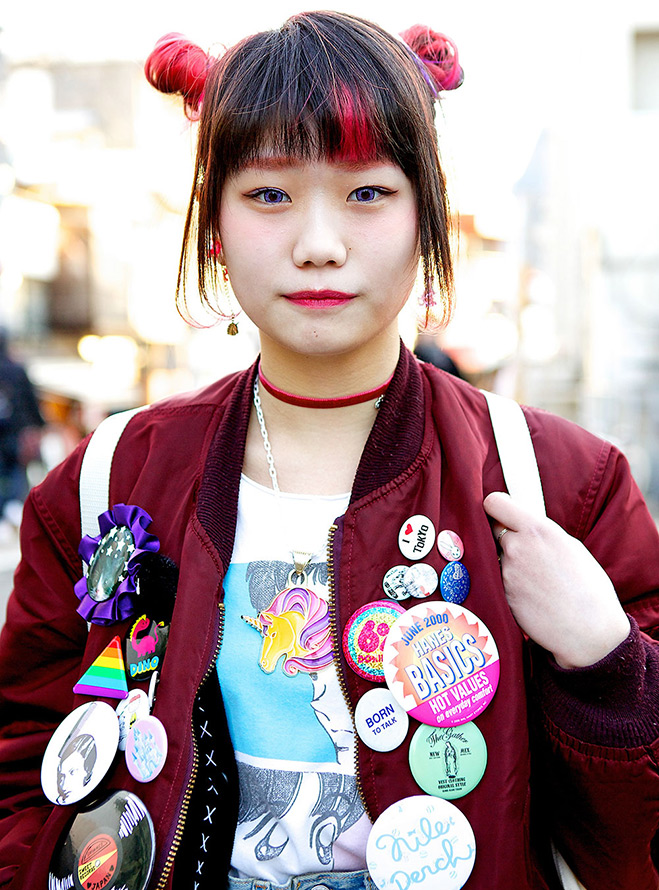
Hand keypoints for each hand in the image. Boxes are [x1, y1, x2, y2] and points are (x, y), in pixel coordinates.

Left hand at [483, 492, 629, 668]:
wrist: (590, 631)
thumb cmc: (589, 589)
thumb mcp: (570, 547)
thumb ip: (540, 533)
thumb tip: (522, 525)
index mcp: (537, 530)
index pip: (495, 503)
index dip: (496, 508)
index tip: (502, 514)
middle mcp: (517, 547)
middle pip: (493, 529)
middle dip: (504, 536)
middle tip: (524, 550)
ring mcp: (506, 572)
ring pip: (496, 556)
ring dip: (509, 562)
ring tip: (535, 578)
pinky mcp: (502, 595)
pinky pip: (499, 580)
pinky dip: (510, 583)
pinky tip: (532, 594)